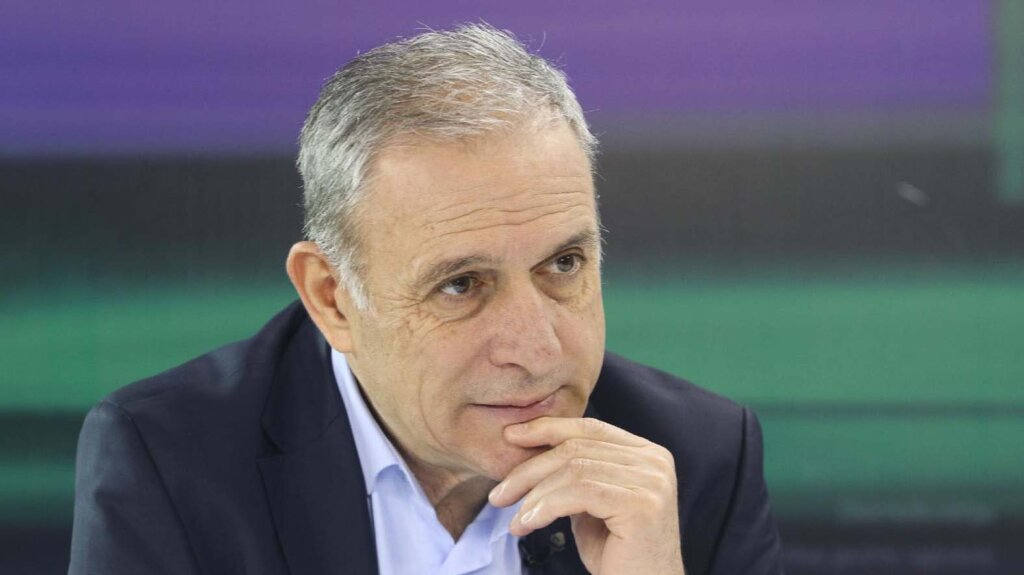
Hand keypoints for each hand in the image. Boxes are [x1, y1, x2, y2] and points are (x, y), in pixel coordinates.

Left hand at [488, 417, 683, 574]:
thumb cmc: (616, 553)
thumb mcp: (591, 503)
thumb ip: (575, 474)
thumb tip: (530, 449)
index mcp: (647, 453)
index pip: (590, 428)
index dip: (546, 428)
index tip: (510, 437)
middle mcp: (655, 461)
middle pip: (577, 448)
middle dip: (529, 469)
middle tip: (499, 494)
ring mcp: (651, 481)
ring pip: (574, 470)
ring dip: (534, 495)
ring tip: (515, 519)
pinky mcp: (641, 504)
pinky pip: (579, 493)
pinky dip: (545, 507)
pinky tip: (529, 524)